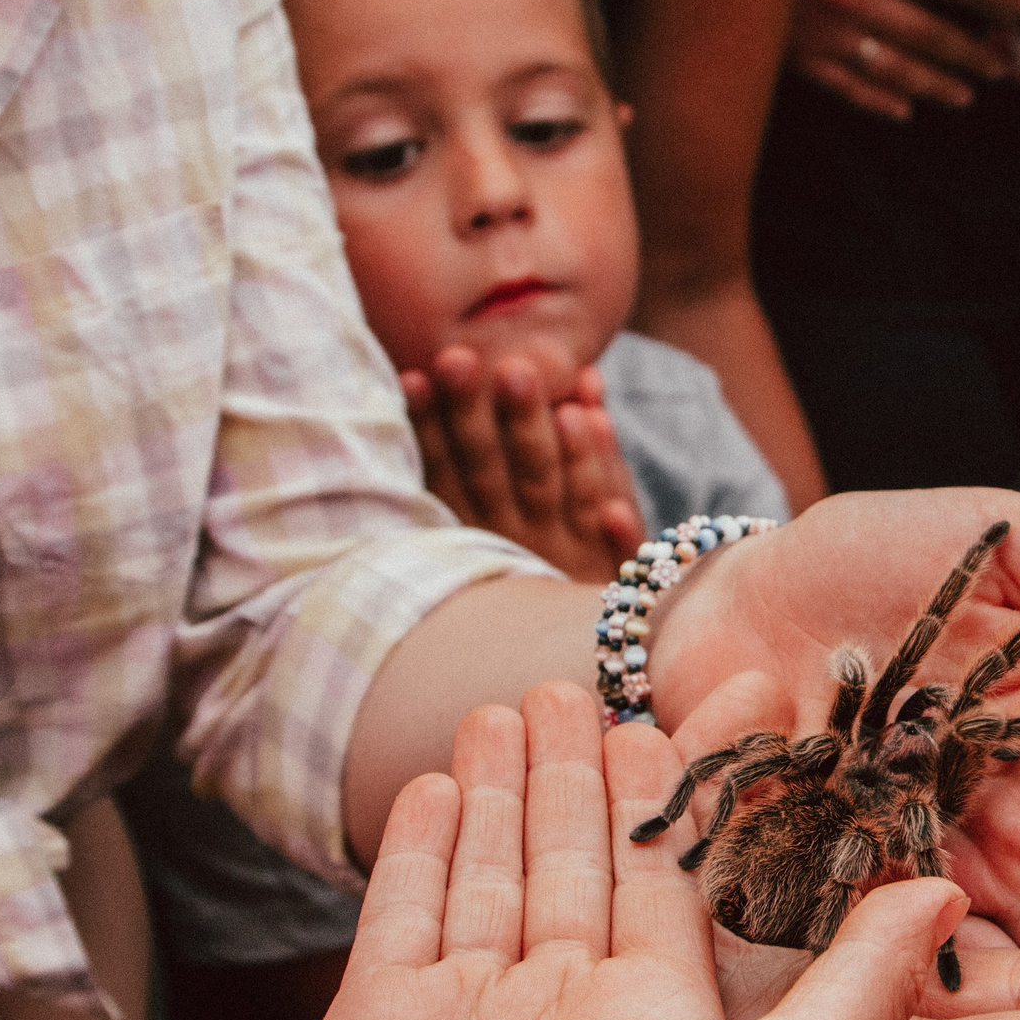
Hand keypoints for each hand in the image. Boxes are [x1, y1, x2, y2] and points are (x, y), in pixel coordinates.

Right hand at [406, 345, 645, 581]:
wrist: (578, 660)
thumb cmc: (531, 571)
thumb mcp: (495, 523)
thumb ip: (491, 454)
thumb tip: (490, 390)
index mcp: (472, 533)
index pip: (443, 474)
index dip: (427, 428)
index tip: (413, 376)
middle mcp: (510, 541)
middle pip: (490, 470)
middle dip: (473, 415)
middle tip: (459, 359)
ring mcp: (559, 551)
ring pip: (546, 484)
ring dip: (535, 430)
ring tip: (522, 372)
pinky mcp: (606, 563)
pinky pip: (605, 511)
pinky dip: (601, 465)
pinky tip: (594, 417)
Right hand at [788, 0, 1009, 120]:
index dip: (992, 1)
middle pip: (930, 35)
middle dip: (972, 55)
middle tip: (1005, 68)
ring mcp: (817, 29)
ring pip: (892, 69)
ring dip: (935, 84)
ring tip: (966, 93)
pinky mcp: (788, 50)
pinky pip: (843, 85)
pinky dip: (878, 99)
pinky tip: (904, 106)